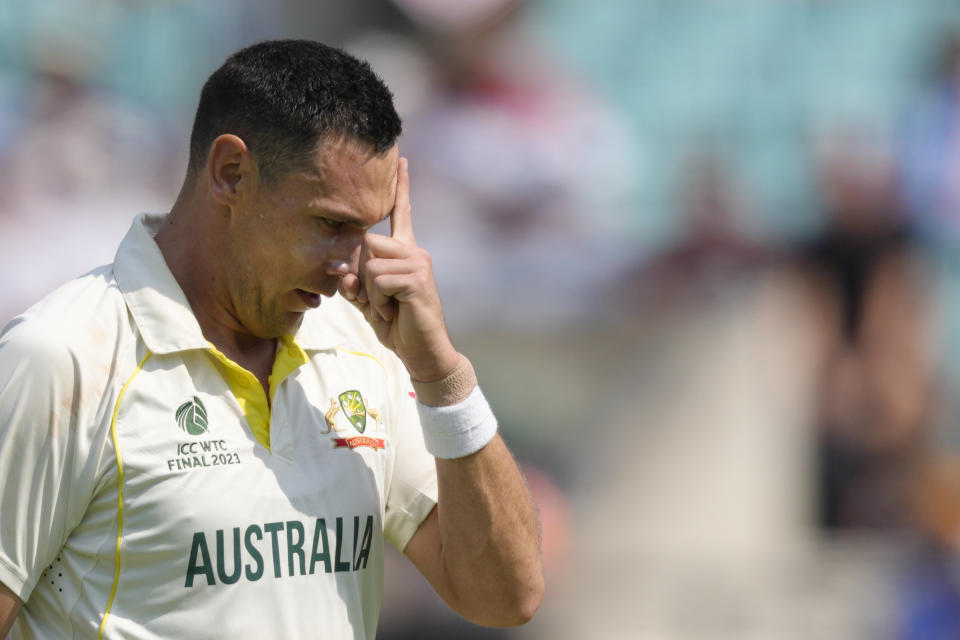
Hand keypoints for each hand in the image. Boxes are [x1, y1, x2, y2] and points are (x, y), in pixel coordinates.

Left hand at [339, 158, 458, 380]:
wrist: (422, 351)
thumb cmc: (397, 326)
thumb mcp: (368, 301)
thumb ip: (353, 283)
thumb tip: (341, 272)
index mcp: (405, 252)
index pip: (401, 213)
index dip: (401, 186)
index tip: (401, 159)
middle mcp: (415, 251)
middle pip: (367, 243)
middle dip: (362, 275)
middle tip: (377, 300)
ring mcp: (419, 263)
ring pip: (370, 263)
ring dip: (370, 293)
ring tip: (388, 307)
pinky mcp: (418, 278)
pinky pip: (378, 279)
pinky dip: (378, 301)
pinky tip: (394, 311)